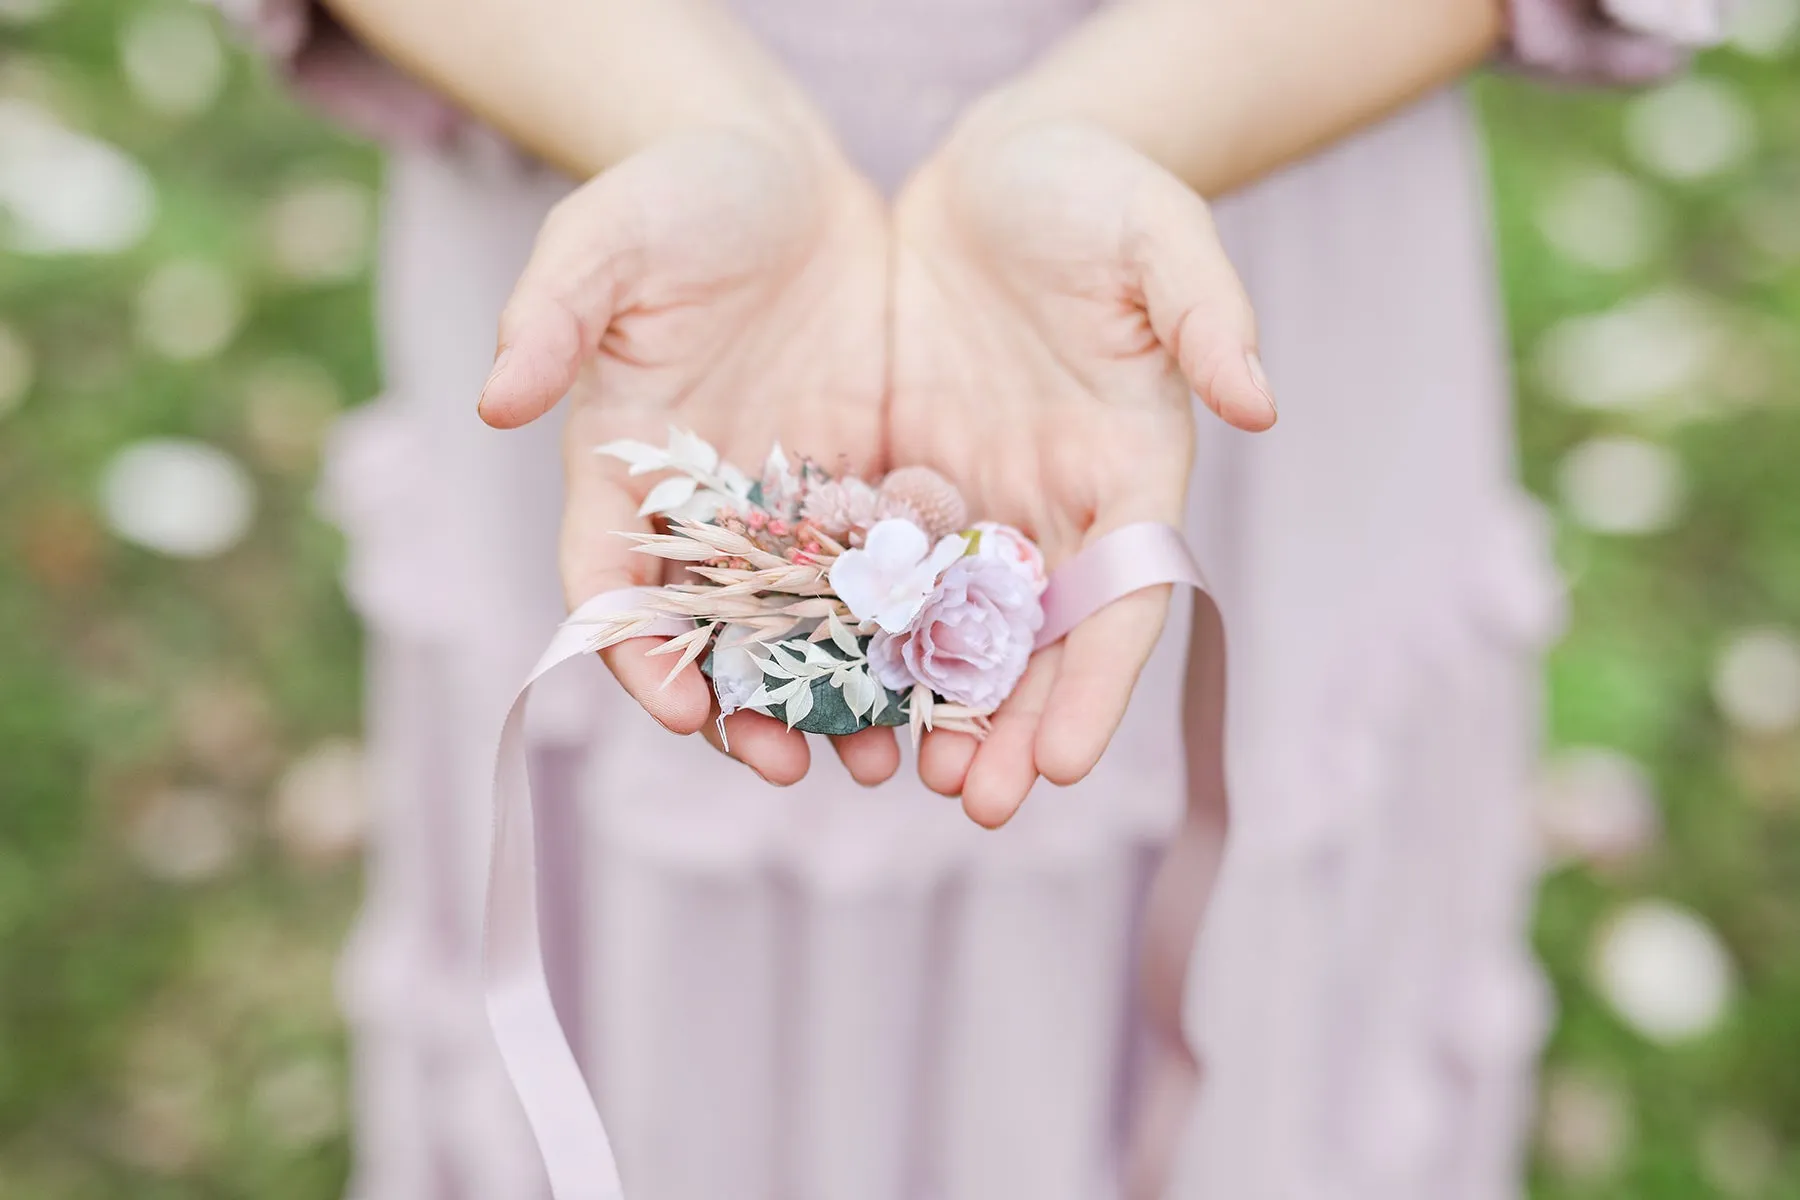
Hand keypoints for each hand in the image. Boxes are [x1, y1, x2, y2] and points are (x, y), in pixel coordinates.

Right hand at [479, 127, 900, 787]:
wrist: (778, 168)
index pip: (613, 587)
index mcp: (624, 470)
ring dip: (837, 696)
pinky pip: (887, 574)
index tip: (682, 711)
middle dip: (750, 711)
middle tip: (797, 766)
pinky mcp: (864, 484)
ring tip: (886, 752)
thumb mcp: (606, 239)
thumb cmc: (675, 195)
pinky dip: (907, 631)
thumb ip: (552, 313)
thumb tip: (493, 401)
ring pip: (807, 629)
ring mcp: (788, 504)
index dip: (637, 656)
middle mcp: (706, 509)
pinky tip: (950, 673)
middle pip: (716, 638)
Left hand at [888, 116, 1274, 826]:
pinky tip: (817, 679)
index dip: (1098, 680)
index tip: (1062, 762)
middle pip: (1038, 637)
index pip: (1125, 594)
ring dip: (931, 700)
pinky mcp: (898, 474)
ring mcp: (973, 498)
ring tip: (897, 772)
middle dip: (1010, 724)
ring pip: (953, 623)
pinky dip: (854, 626)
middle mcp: (1053, 505)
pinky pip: (872, 564)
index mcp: (1129, 468)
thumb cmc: (1094, 193)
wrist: (1002, 168)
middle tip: (971, 802)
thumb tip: (1260, 400)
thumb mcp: (1157, 234)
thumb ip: (1206, 311)